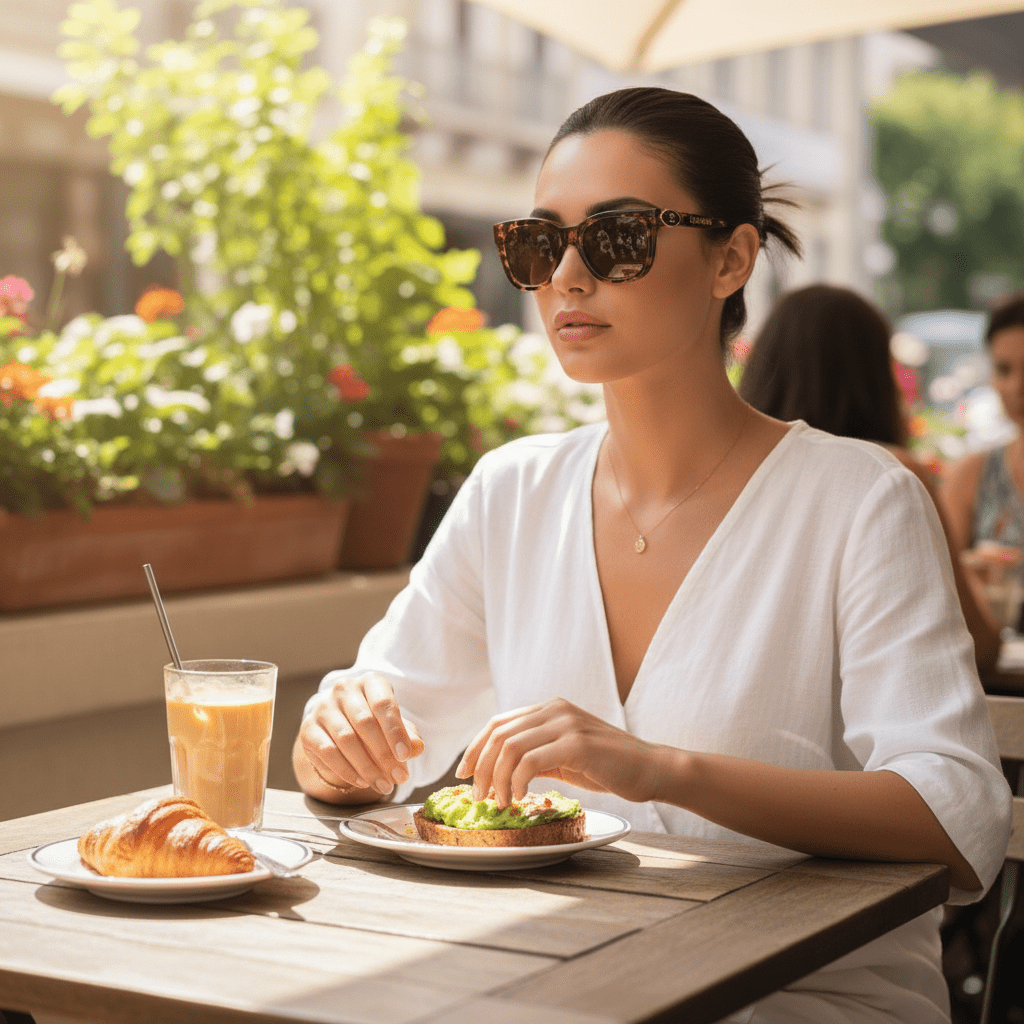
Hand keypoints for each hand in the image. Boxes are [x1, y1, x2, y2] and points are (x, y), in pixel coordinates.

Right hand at [300, 672, 423, 796]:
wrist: (340, 727)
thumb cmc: (375, 723)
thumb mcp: (394, 726)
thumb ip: (407, 735)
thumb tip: (417, 747)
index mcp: (370, 682)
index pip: (383, 703)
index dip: (395, 731)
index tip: (406, 756)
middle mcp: (344, 689)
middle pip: (365, 722)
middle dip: (384, 755)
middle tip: (399, 778)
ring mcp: (323, 708)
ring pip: (346, 739)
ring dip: (367, 767)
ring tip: (384, 786)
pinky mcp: (309, 729)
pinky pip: (328, 752)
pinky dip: (346, 770)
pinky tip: (362, 782)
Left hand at [456, 698, 660, 807]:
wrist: (650, 769)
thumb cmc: (608, 767)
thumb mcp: (565, 756)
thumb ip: (536, 754)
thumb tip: (499, 769)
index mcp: (549, 708)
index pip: (498, 723)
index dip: (475, 749)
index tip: (463, 775)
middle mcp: (555, 709)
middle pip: (498, 734)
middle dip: (480, 767)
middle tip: (478, 796)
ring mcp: (566, 723)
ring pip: (510, 747)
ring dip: (496, 778)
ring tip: (499, 802)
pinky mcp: (577, 743)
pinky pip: (530, 761)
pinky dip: (516, 782)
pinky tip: (518, 798)